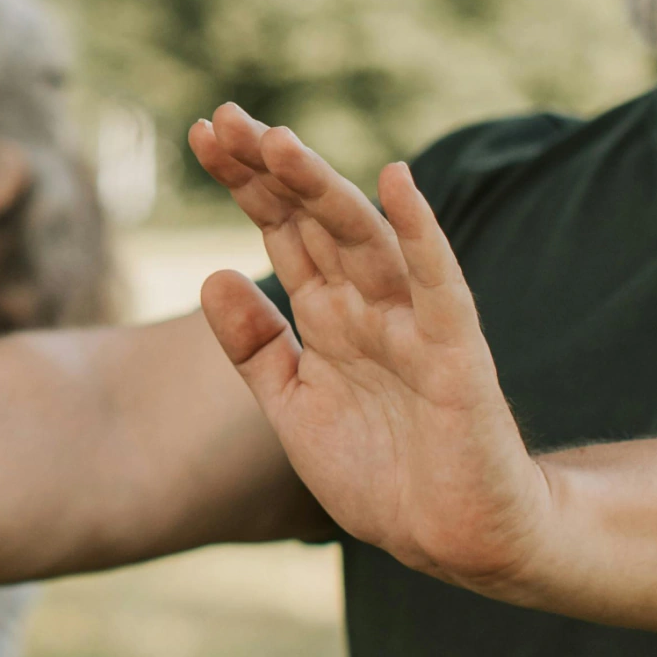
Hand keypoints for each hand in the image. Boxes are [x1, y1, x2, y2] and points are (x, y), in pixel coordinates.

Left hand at [189, 105, 551, 594]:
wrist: (451, 538)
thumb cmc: (381, 474)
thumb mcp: (293, 409)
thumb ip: (255, 348)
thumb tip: (211, 273)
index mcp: (329, 315)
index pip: (283, 231)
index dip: (245, 183)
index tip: (202, 133)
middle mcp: (369, 305)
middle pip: (316, 220)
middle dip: (271, 170)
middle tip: (225, 118)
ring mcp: (413, 322)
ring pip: (364, 239)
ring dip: (322, 188)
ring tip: (278, 143)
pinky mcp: (454, 352)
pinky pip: (438, 283)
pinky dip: (420, 233)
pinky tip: (397, 183)